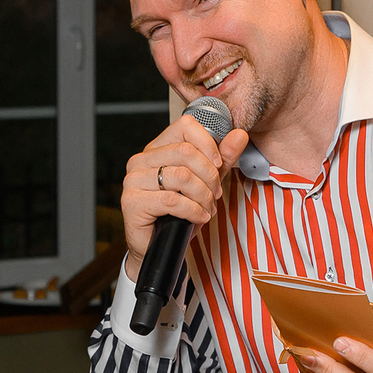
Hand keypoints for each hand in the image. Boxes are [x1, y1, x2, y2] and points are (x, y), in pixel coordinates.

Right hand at [119, 116, 251, 280]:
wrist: (159, 247)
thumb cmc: (180, 214)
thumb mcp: (207, 182)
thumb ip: (223, 158)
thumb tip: (239, 134)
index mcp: (157, 149)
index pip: (185, 126)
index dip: (209, 144)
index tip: (218, 165)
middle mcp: (141, 160)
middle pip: (186, 152)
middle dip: (210, 176)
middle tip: (215, 195)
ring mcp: (133, 180)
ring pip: (181, 176)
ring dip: (203, 196)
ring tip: (206, 208)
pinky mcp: (132, 201)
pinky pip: (172, 200)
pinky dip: (193, 210)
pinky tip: (198, 217)